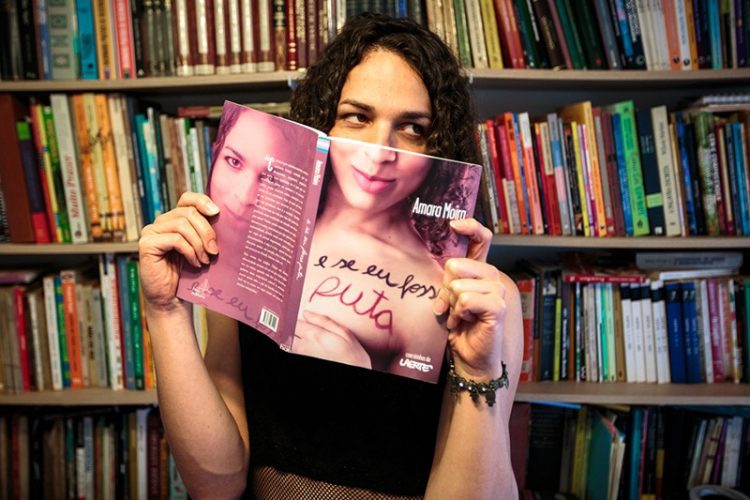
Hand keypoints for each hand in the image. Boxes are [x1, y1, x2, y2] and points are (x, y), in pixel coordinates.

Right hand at [138, 192, 219, 314]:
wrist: (170, 298)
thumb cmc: (187, 274)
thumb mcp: (199, 248)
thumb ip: (205, 232)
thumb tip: (223, 218)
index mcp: (173, 220)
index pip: (187, 199)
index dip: (202, 201)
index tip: (217, 213)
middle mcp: (160, 223)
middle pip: (188, 213)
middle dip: (206, 231)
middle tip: (214, 250)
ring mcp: (151, 232)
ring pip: (182, 225)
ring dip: (199, 244)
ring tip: (205, 259)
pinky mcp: (147, 244)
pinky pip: (175, 239)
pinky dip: (190, 251)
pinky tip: (195, 262)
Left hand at [293, 310, 371, 367]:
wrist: (354, 374)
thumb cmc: (352, 356)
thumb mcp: (344, 333)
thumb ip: (323, 321)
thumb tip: (307, 313)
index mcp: (313, 334)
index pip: (295, 322)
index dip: (299, 319)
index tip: (306, 321)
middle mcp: (304, 346)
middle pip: (291, 333)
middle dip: (297, 330)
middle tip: (309, 331)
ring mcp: (303, 356)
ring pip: (292, 344)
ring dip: (297, 340)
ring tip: (313, 342)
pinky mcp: (305, 361)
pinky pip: (296, 353)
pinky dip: (300, 350)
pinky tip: (314, 350)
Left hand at [432, 218, 516, 378]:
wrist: (470, 357)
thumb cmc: (458, 327)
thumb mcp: (447, 298)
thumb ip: (447, 279)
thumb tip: (448, 264)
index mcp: (479, 271)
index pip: (482, 239)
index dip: (470, 227)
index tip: (453, 224)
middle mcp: (491, 277)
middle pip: (457, 264)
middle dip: (444, 287)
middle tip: (446, 305)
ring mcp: (497, 291)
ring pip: (459, 285)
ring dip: (451, 304)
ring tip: (456, 316)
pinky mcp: (497, 307)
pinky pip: (466, 299)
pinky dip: (458, 312)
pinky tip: (463, 321)